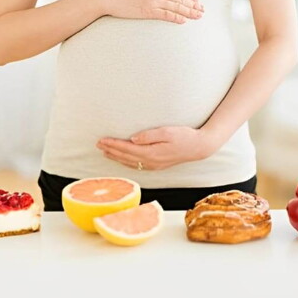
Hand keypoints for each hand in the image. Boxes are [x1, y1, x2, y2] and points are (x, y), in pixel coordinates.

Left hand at [96, 126, 219, 170]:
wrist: (199, 147)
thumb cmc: (184, 136)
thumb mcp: (167, 132)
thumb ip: (149, 135)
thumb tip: (133, 139)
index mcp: (151, 153)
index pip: (127, 148)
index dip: (113, 144)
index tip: (101, 140)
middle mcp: (151, 162)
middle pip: (125, 157)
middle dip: (111, 150)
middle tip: (98, 144)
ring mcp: (154, 165)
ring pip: (129, 162)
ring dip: (116, 157)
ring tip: (105, 152)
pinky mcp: (157, 165)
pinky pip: (136, 165)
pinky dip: (126, 162)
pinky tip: (122, 159)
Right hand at [97, 0, 204, 23]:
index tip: (197, 0)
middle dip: (192, 5)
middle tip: (202, 10)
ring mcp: (153, 0)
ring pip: (175, 7)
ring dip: (188, 12)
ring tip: (197, 16)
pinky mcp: (148, 10)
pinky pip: (165, 14)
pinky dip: (176, 17)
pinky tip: (183, 21)